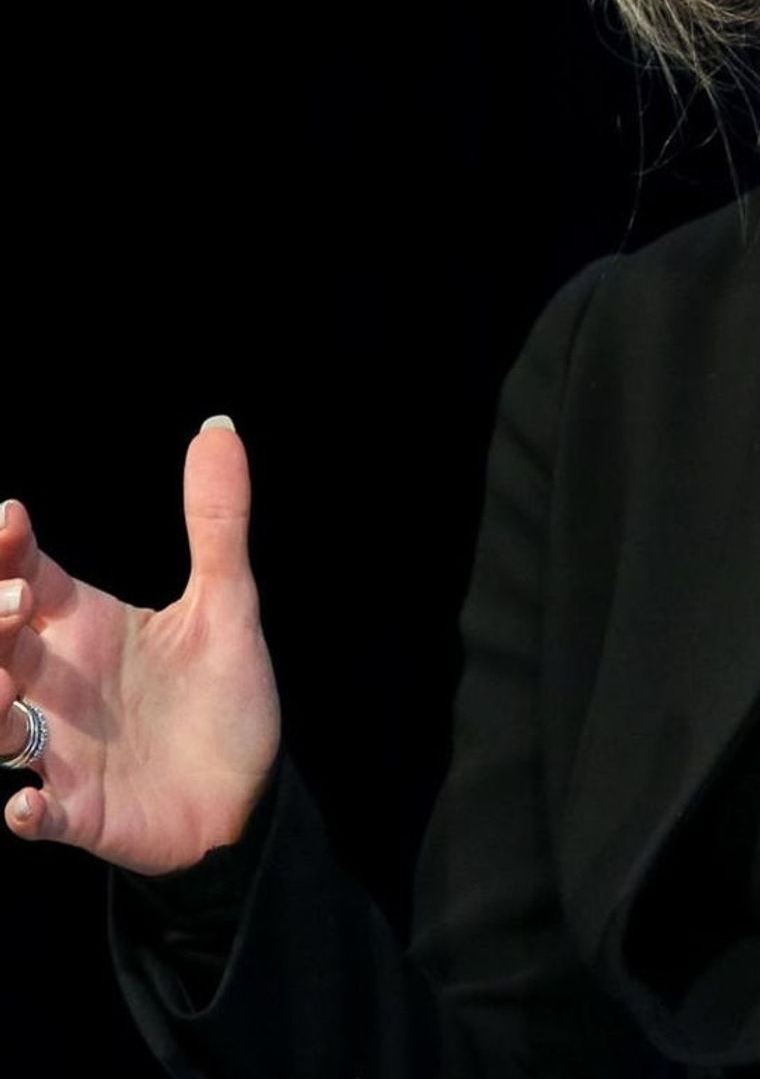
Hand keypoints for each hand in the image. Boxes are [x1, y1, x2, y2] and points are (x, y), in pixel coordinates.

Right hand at [1, 419, 280, 873]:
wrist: (250, 791)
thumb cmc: (223, 696)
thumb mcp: (228, 601)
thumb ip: (217, 520)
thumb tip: (219, 427)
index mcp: (89, 627)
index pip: (30, 575)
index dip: (9, 548)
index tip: (11, 516)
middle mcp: (61, 684)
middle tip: (15, 599)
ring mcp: (64, 750)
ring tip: (6, 689)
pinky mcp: (83, 812)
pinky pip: (39, 816)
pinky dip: (26, 813)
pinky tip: (25, 805)